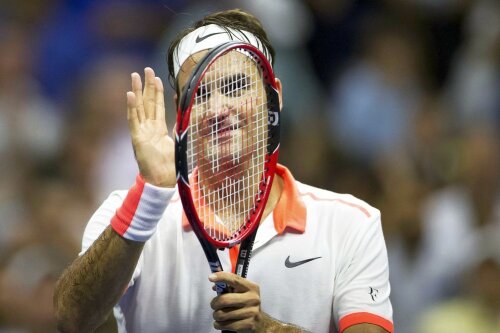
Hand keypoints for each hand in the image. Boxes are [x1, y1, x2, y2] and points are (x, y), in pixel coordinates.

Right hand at [127, 68, 175, 186]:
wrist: (163, 179)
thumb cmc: (170, 165)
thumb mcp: (178, 142)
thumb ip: (180, 129)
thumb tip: (187, 117)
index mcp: (158, 129)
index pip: (157, 106)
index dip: (157, 92)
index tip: (158, 78)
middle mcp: (148, 128)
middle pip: (147, 102)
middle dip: (146, 85)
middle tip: (146, 70)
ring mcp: (141, 132)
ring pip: (139, 107)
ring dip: (136, 91)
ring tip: (134, 75)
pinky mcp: (137, 138)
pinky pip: (133, 120)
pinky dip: (132, 107)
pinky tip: (130, 94)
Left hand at [209, 272, 262, 331]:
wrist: (260, 322)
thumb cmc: (246, 304)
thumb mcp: (242, 293)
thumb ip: (230, 287)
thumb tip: (215, 286)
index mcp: (251, 287)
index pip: (234, 280)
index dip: (222, 277)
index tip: (211, 277)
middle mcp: (252, 298)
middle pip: (224, 300)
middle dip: (214, 303)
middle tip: (214, 305)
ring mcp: (251, 312)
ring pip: (222, 314)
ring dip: (216, 315)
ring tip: (219, 315)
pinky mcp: (248, 325)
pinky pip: (224, 325)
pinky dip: (218, 324)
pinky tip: (222, 322)